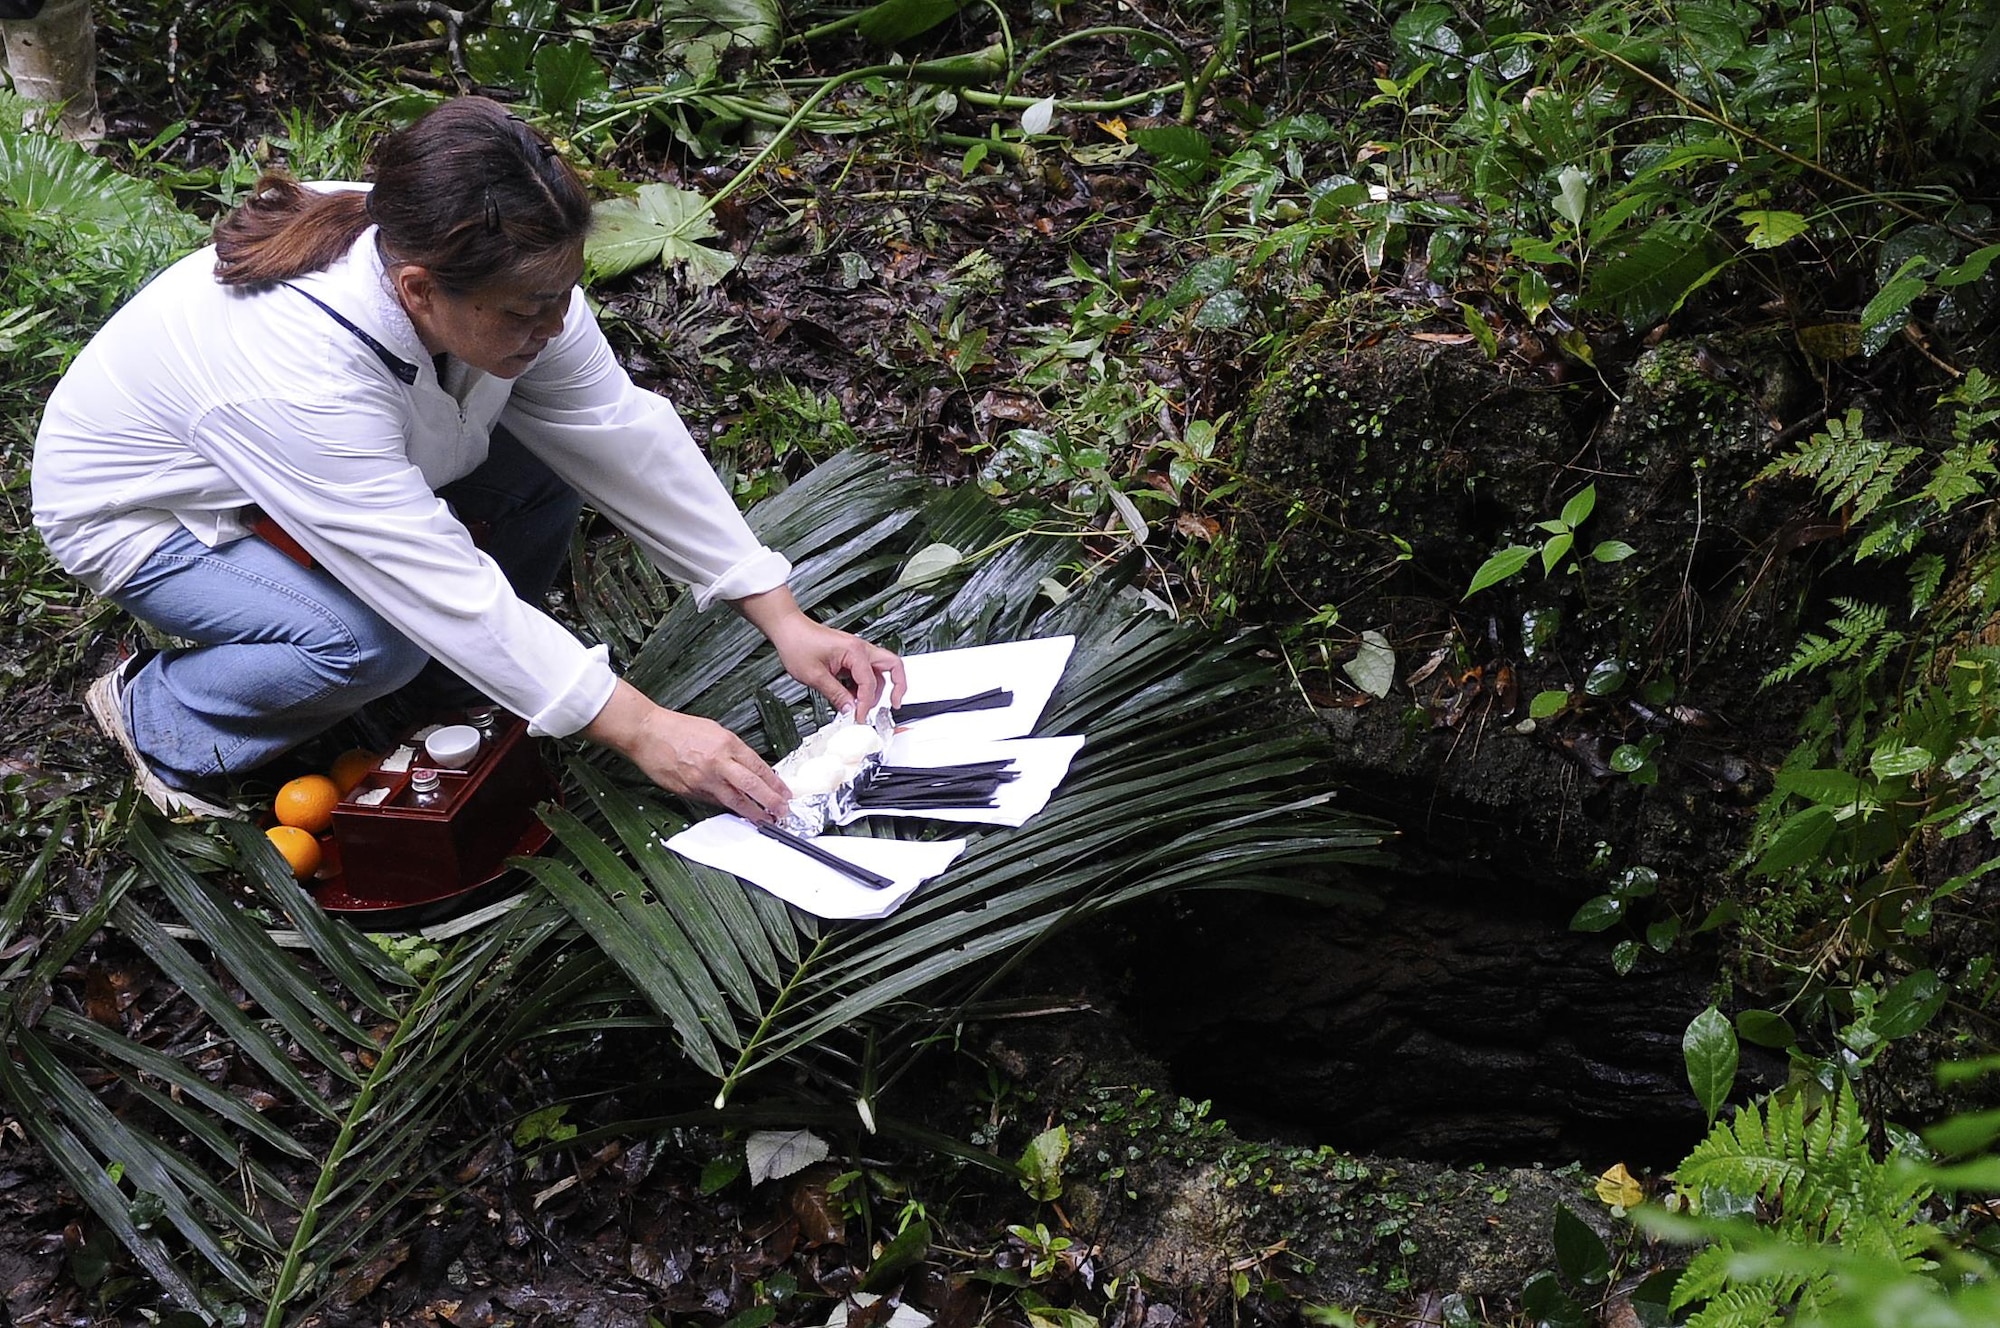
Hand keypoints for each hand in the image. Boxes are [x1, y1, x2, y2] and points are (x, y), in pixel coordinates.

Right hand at [584, 681, 789, 821]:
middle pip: (752, 786)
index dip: (775, 782)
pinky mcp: (690, 791)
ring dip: (752, 812)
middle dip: (771, 801)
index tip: (785, 792)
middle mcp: (718, 763)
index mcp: (727, 744)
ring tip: (765, 820)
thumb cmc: (678, 729)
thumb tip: (750, 768)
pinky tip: (736, 811)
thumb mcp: (714, 731)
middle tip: (783, 811)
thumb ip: (733, 750)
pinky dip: (727, 807)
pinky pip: (714, 802)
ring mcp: (704, 780)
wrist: (648, 733)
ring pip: (734, 801)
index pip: (759, 767)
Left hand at [734, 586, 905, 713]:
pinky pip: (866, 672)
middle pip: (893, 667)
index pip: (870, 683)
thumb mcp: (815, 676)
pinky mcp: (850, 656)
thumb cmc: (798, 643)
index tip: (859, 717)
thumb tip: (850, 710)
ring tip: (860, 704)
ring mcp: (857, 652)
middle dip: (897, 687)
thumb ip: (837, 695)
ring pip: (880, 672)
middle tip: (895, 704)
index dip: (866, 704)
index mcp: (855, 651)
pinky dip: (863, 686)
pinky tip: (851, 695)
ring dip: (874, 689)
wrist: (788, 629)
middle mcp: (861, 649)